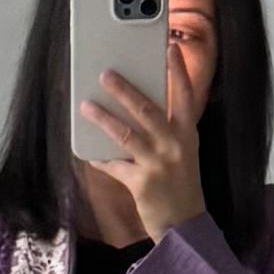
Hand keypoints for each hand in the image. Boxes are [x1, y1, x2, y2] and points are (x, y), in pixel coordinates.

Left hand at [78, 38, 206, 243]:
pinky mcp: (141, 183)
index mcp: (186, 134)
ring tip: (86, 105)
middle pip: (147, 110)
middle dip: (124, 89)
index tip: (170, 48)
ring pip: (126, 134)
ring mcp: (158, 164)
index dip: (178, 71)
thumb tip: (135, 107)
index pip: (185, 96)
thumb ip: (166, 130)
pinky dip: (100, 158)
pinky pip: (114, 165)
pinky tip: (87, 151)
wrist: (185, 225)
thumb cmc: (181, 185)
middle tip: (104, 73)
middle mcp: (174, 145)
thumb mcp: (182, 152)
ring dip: (103, 118)